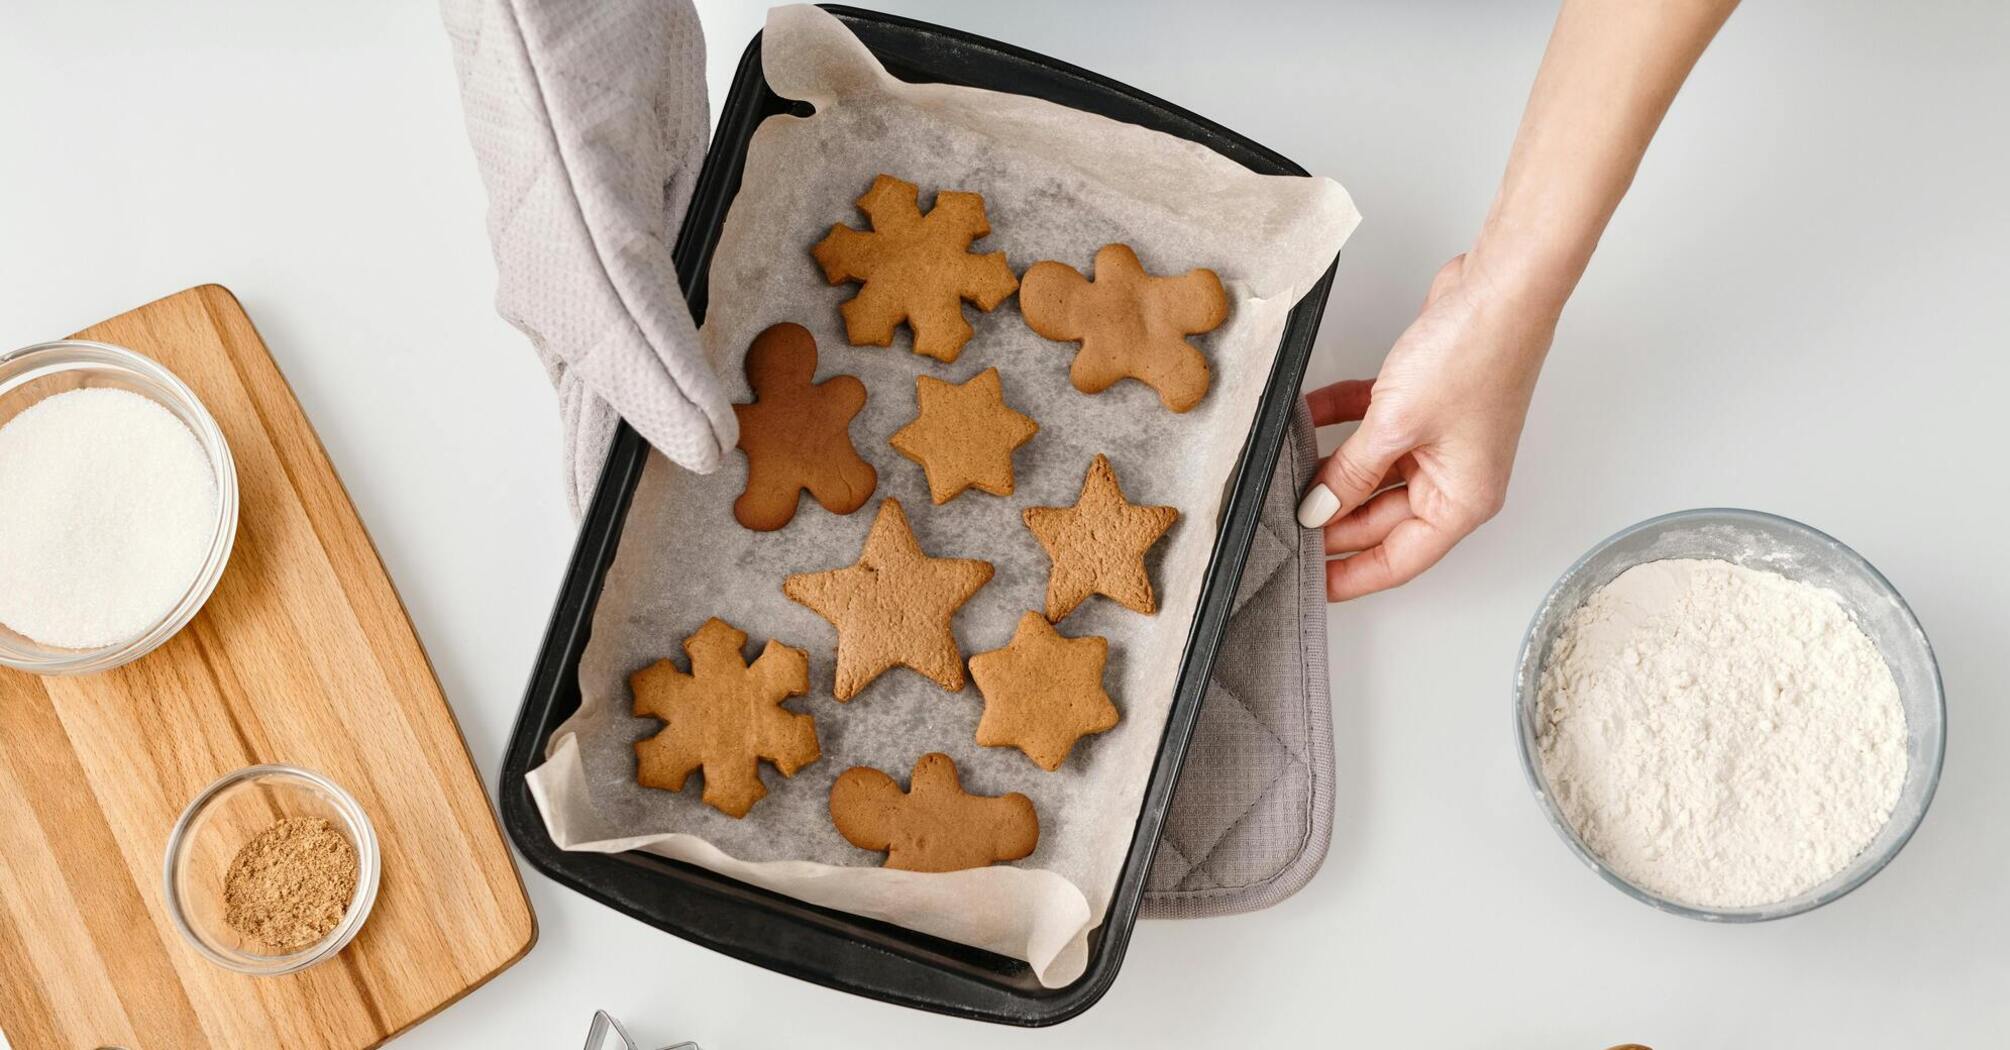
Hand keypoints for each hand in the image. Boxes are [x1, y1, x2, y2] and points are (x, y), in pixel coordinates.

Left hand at [1296, 253, 1558, 600]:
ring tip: (1282, 476)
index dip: (1349, 576)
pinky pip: (1370, 429)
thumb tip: (1318, 509)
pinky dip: (1338, 425)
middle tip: (1279, 521)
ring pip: (1371, 473)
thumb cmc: (1476, 354)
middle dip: (1330, 519)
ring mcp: (1439, 440)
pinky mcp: (1423, 404)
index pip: (1397, 561)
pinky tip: (1304, 420)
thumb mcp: (1395, 426)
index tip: (1308, 585)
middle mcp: (1455, 477)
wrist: (1499, 285)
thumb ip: (1350, 474)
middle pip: (1379, 519)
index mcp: (1462, 501)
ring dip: (1330, 471)